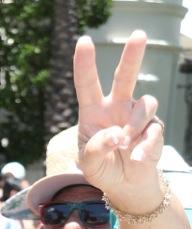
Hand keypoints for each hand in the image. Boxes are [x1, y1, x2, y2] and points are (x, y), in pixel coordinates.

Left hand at [74, 32, 164, 206]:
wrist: (123, 185)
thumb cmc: (101, 169)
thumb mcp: (89, 163)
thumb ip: (96, 148)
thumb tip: (116, 134)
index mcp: (93, 111)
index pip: (87, 85)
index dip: (85, 63)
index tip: (84, 41)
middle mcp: (116, 107)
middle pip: (125, 76)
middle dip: (132, 56)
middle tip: (139, 35)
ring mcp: (136, 116)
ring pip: (145, 104)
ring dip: (134, 125)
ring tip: (124, 145)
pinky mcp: (154, 129)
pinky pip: (153, 130)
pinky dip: (144, 145)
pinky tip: (137, 157)